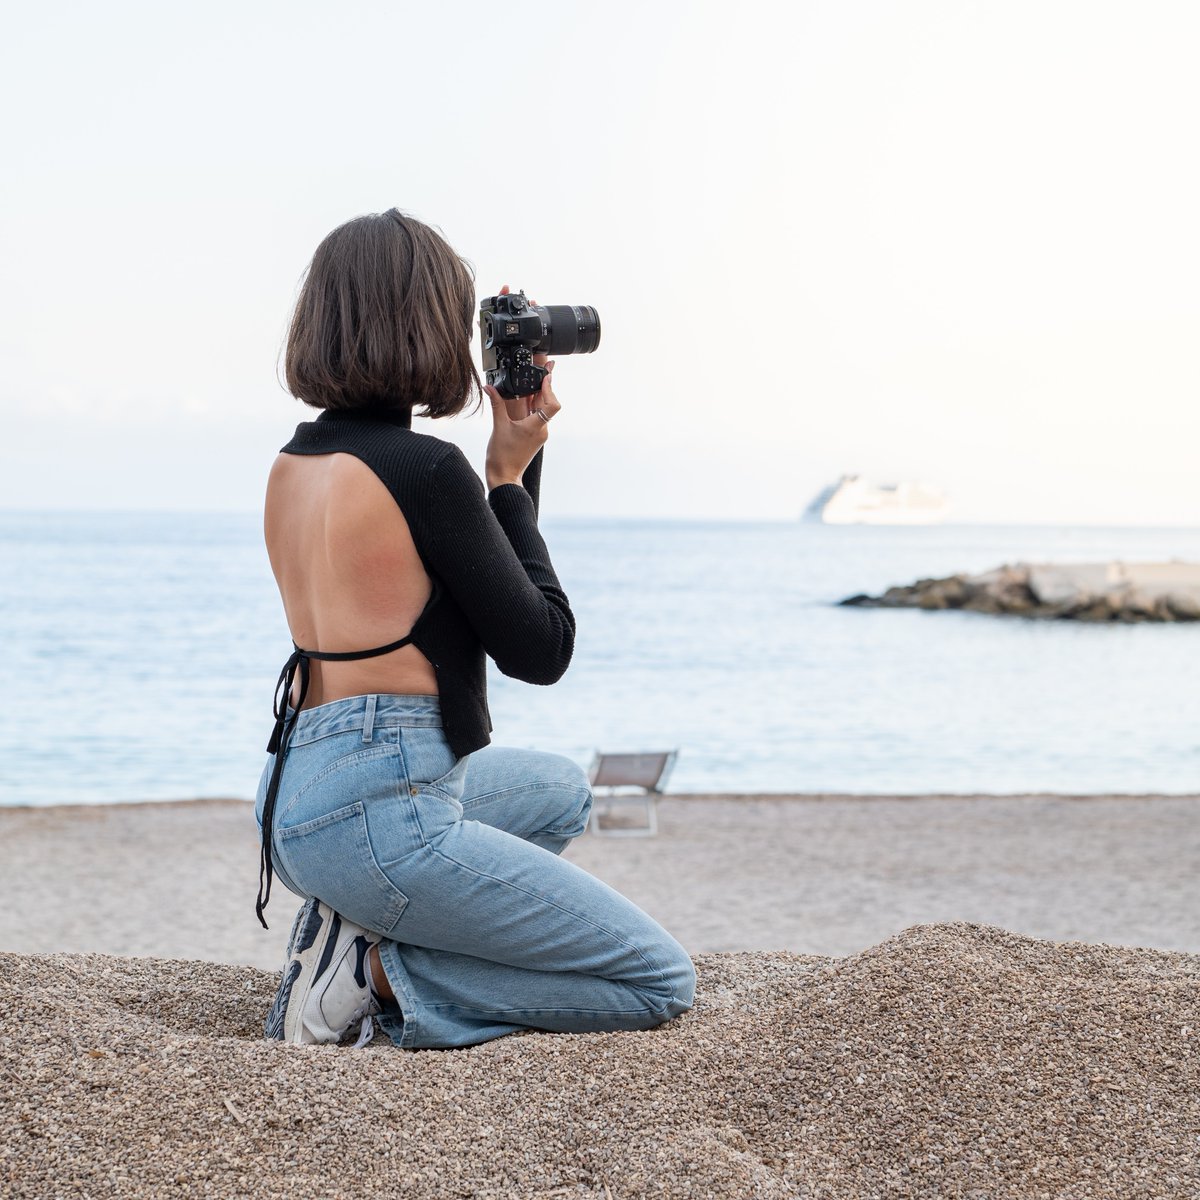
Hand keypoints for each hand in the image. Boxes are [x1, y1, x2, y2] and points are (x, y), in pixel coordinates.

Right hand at [485, 286, 559, 488]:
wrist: (504, 477)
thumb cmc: (501, 457)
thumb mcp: (498, 426)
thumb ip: (496, 404)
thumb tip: (490, 387)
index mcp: (535, 427)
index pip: (552, 404)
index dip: (550, 387)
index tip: (547, 374)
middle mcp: (541, 430)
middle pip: (547, 402)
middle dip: (545, 384)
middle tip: (545, 365)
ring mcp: (538, 434)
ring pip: (541, 408)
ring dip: (538, 393)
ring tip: (536, 376)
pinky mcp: (534, 436)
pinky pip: (535, 416)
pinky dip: (531, 405)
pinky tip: (525, 395)